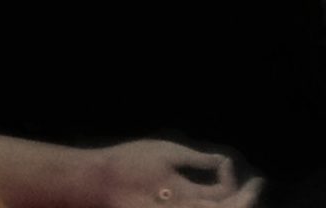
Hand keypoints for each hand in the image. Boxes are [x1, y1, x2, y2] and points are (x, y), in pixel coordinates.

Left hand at [100, 140, 262, 207]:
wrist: (100, 176)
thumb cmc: (129, 163)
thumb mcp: (169, 155)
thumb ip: (198, 160)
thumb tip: (225, 161)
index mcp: (187, 192)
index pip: (222, 194)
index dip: (234, 183)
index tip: (230, 164)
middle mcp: (185, 206)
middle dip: (244, 200)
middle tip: (256, 187)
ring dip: (234, 205)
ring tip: (246, 194)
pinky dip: (211, 206)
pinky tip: (219, 194)